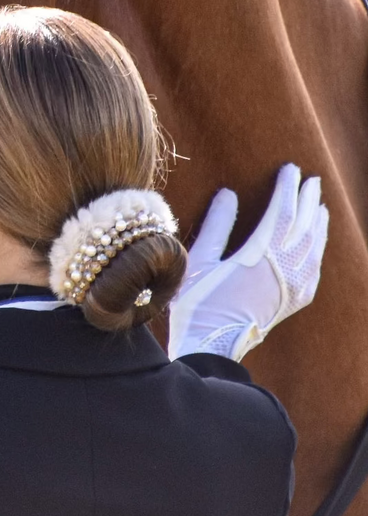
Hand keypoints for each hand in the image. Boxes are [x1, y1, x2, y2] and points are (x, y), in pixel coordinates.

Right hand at [168, 164, 327, 361]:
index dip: (287, 188)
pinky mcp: (293, 301)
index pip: (282, 211)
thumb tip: (228, 194)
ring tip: (319, 204)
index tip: (290, 169)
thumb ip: (216, 225)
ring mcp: (292, 287)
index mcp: (260, 255)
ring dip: (317, 222)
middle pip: (304, 225)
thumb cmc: (197, 303)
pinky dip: (317, 249)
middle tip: (311, 179)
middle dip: (308, 199)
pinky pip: (314, 269)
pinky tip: (316, 242)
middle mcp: (283, 269)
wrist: (212, 346)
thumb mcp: (198, 260)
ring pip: (313, 246)